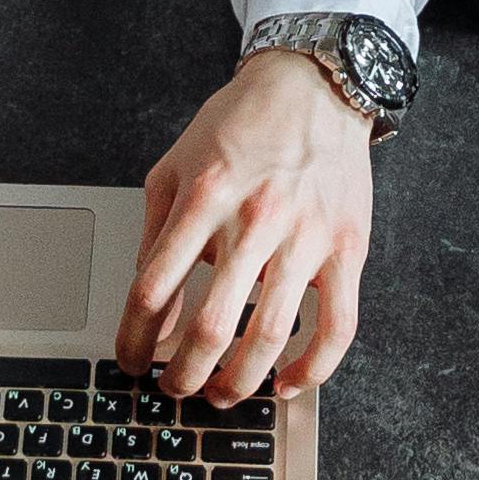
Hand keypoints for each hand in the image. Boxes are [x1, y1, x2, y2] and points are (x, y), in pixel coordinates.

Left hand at [119, 51, 374, 402]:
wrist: (313, 85)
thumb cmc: (239, 126)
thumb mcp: (176, 168)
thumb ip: (156, 238)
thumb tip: (148, 311)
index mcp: (204, 197)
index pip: (154, 289)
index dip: (133, 340)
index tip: (131, 362)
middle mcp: (255, 219)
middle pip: (211, 327)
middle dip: (183, 376)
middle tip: (174, 387)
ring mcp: (306, 237)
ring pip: (270, 337)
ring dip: (238, 383)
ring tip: (220, 394)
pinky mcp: (347, 249)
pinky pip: (336, 327)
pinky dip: (312, 369)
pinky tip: (286, 383)